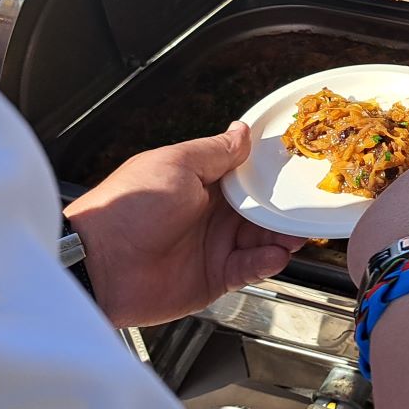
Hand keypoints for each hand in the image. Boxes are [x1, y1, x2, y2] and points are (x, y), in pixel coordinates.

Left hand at [64, 123, 305, 327]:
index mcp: (203, 183)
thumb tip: (242, 130)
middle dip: (286, 209)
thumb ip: (215, 151)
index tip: (300, 170)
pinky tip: (272, 256)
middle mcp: (212, 214)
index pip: (249, 176)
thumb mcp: (176, 164)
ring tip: (294, 235)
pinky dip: (266, 263)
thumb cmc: (130, 207)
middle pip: (263, 210)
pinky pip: (250, 269)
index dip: (274, 174)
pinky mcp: (215, 278)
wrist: (100, 265)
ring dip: (282, 236)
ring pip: (263, 239)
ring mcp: (214, 247)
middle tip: (307, 208)